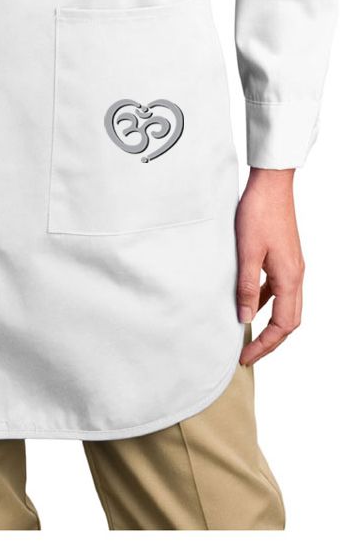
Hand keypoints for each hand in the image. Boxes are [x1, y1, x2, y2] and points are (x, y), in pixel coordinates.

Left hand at [236, 168, 304, 365]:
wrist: (271, 184)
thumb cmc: (258, 213)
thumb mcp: (247, 252)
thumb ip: (246, 286)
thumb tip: (245, 318)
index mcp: (290, 278)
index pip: (282, 325)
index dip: (265, 345)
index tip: (246, 356)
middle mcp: (296, 275)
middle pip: (289, 321)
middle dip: (270, 341)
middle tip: (249, 354)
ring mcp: (292, 266)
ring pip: (286, 306)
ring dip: (270, 323)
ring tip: (248, 335)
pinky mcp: (285, 258)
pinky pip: (279, 289)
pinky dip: (267, 302)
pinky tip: (250, 303)